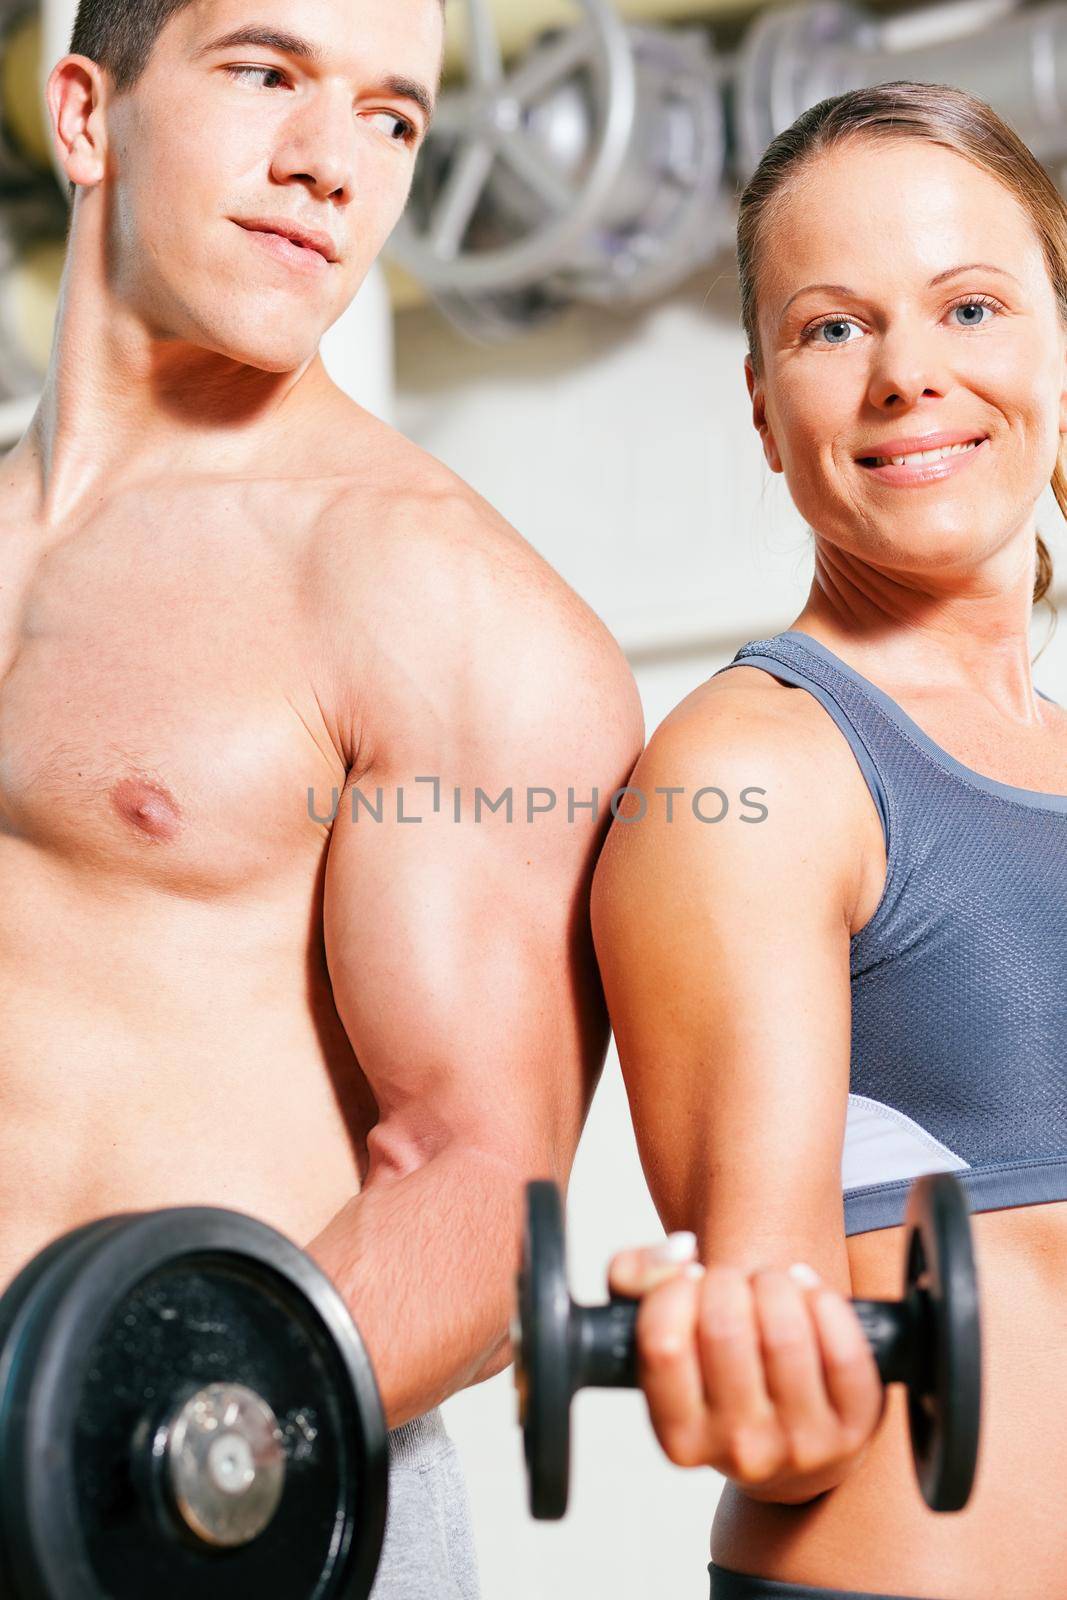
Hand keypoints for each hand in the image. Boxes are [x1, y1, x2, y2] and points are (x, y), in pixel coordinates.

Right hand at [607, 1234, 885, 1501]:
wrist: (788, 1439)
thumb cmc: (712, 1373)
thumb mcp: (656, 1336)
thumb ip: (633, 1278)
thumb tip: (682, 1251)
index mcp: (680, 1439)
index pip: (663, 1345)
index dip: (672, 1292)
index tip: (688, 1280)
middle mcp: (740, 1451)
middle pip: (726, 1329)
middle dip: (728, 1280)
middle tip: (733, 1281)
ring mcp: (802, 1444)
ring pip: (785, 1333)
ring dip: (774, 1284)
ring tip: (769, 1285)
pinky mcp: (854, 1427)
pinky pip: (842, 1347)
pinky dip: (823, 1301)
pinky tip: (807, 1294)